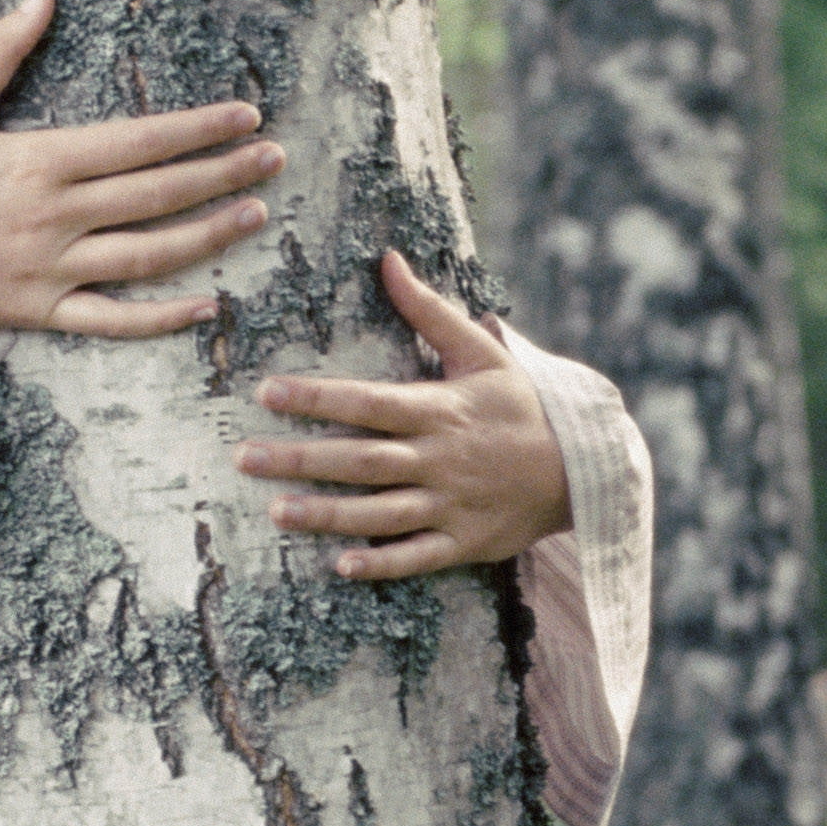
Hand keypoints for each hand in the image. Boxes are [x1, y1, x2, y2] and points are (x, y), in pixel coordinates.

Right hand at [0, 0, 283, 335]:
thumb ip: (0, 49)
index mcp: (39, 160)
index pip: (139, 141)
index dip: (199, 128)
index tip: (246, 116)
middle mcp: (55, 215)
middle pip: (157, 193)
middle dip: (223, 173)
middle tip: (276, 158)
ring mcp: (51, 268)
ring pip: (148, 255)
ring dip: (209, 236)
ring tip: (256, 215)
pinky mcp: (41, 313)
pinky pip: (113, 320)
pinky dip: (162, 318)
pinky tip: (209, 305)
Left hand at [232, 251, 569, 581]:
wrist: (582, 466)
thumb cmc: (521, 404)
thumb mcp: (482, 351)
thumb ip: (429, 310)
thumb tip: (387, 260)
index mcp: (440, 409)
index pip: (367, 402)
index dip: (316, 398)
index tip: (266, 392)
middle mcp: (440, 458)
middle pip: (361, 460)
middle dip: (301, 459)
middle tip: (244, 457)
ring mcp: (452, 503)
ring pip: (380, 512)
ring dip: (327, 515)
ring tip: (276, 512)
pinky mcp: (465, 542)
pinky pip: (418, 556)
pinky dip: (382, 563)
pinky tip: (340, 565)